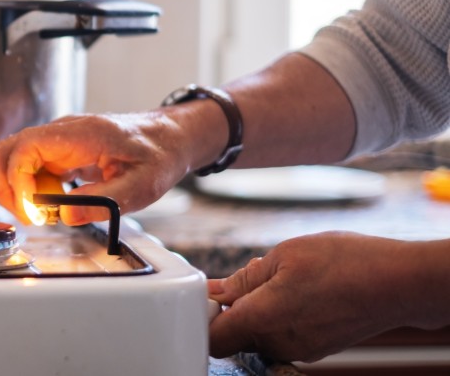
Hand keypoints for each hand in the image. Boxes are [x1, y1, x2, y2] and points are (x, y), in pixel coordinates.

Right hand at [0, 111, 191, 224]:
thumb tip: (66, 216)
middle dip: (8, 187)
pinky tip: (49, 207)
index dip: (18, 181)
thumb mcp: (141, 186)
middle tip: (28, 217)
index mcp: (82, 134)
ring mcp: (59, 140)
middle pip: (9, 151)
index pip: (26, 147)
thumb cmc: (159, 155)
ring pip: (15, 159)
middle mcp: (64, 132)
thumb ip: (104, 201)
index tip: (32, 210)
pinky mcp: (61, 151)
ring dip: (16, 189)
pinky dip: (30, 189)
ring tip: (39, 215)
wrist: (171, 137)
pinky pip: (31, 167)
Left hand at [208, 232, 414, 361]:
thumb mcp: (283, 256)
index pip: (213, 338)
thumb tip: (218, 291)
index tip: (210, 295)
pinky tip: (301, 291)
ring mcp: (299, 349)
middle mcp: (278, 343)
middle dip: (235, 309)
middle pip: (236, 336)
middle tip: (251, 277)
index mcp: (261, 320)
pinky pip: (284, 335)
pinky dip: (282, 316)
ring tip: (283, 279)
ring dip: (260, 310)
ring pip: (260, 335)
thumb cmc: (346, 263)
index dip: (205, 316)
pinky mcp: (317, 348)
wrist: (400, 283)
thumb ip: (244, 279)